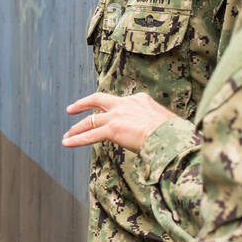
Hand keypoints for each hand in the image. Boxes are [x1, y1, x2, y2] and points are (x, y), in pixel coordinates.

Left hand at [62, 91, 177, 153]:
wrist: (173, 136)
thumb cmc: (174, 133)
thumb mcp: (163, 120)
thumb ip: (152, 122)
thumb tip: (155, 132)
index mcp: (139, 99)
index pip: (119, 102)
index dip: (110, 108)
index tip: (103, 111)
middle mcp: (125, 103)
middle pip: (98, 100)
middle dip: (82, 104)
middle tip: (71, 109)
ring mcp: (117, 116)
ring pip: (91, 120)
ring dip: (77, 128)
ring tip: (67, 135)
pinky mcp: (113, 129)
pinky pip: (90, 135)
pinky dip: (77, 139)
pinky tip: (66, 143)